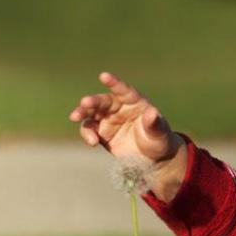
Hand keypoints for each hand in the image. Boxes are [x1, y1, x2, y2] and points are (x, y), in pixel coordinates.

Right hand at [69, 73, 187, 201]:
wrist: (152, 158)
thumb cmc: (159, 140)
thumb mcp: (159, 133)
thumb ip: (154, 123)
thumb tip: (153, 113)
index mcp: (135, 102)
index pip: (123, 90)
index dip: (114, 83)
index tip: (104, 76)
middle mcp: (119, 108)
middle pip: (103, 101)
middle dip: (92, 101)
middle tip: (84, 102)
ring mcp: (108, 120)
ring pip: (91, 112)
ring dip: (82, 113)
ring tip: (75, 117)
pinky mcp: (101, 133)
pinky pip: (89, 130)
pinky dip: (87, 134)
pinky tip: (92, 142)